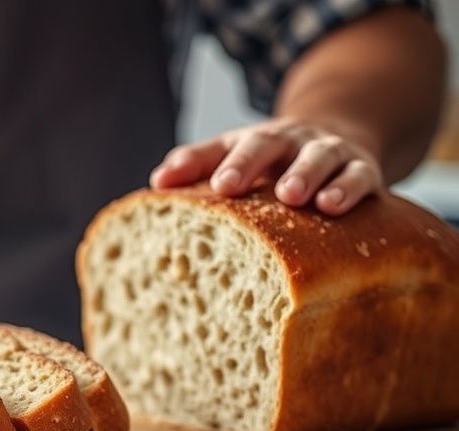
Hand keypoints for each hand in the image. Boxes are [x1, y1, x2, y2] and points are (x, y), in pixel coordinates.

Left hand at [149, 117, 383, 215]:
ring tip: (291, 195)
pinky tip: (334, 205)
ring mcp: (325, 152)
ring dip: (304, 173)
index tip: (165, 183)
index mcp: (248, 143)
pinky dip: (348, 188)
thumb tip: (155, 185)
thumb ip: (198, 168)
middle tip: (228, 184)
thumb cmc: (274, 165)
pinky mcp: (362, 168)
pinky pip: (358, 175)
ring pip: (317, 156)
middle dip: (245, 163)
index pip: (215, 148)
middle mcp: (285, 142)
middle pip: (264, 144)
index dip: (191, 163)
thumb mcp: (235, 160)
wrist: (342, 139)